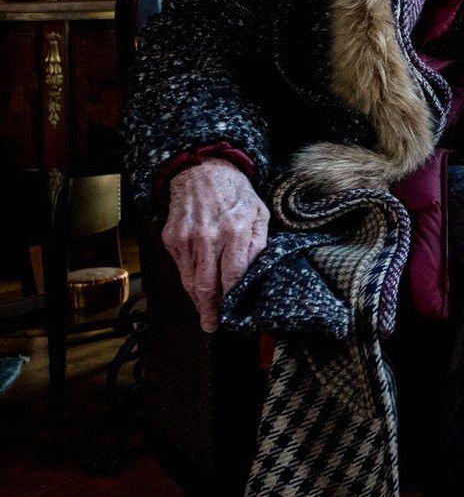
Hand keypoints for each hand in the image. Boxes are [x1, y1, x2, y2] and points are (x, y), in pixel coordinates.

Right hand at [162, 158, 268, 332]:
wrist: (201, 171)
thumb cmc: (235, 193)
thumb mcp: (259, 213)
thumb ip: (258, 244)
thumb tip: (253, 273)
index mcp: (235, 231)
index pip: (233, 276)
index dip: (232, 298)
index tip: (233, 313)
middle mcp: (208, 237)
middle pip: (207, 285)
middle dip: (210, 310)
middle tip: (213, 325)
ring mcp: (186, 239)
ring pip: (190, 281)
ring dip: (198, 300)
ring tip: (206, 313)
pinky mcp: (171, 238)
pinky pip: (180, 268)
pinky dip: (188, 281)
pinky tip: (197, 287)